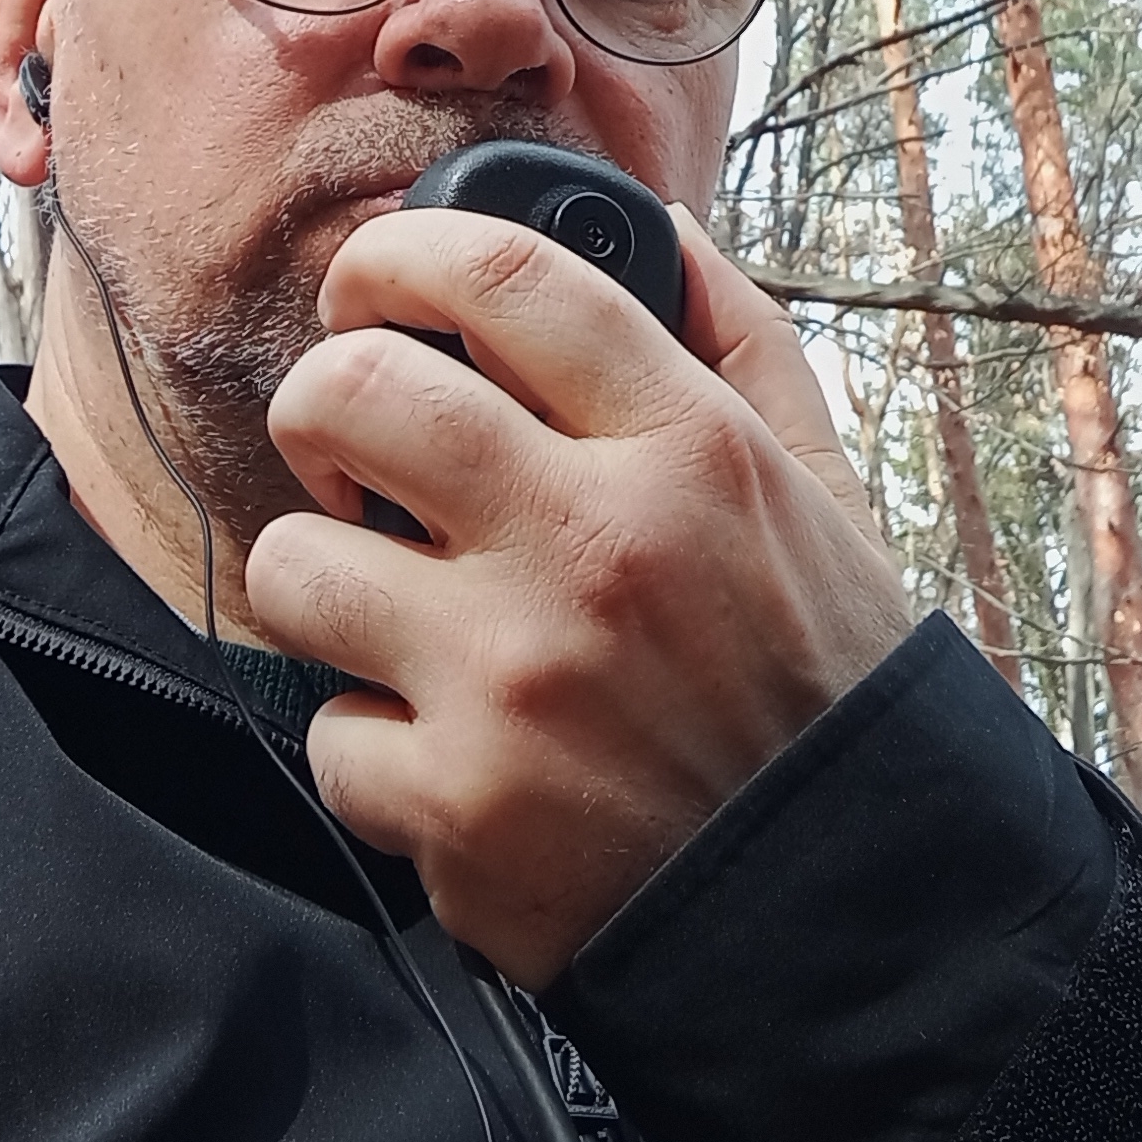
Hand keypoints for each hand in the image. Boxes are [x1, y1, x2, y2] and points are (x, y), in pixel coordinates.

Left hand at [242, 204, 911, 983]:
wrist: (845, 914)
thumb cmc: (826, 691)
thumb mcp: (826, 493)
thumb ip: (742, 344)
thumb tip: (656, 227)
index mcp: (691, 450)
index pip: (502, 278)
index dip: (402, 253)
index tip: (375, 281)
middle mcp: (595, 547)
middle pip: (357, 391)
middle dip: (322, 405)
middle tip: (353, 452)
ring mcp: (514, 681)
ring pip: (297, 562)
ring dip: (325, 581)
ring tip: (391, 611)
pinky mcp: (457, 808)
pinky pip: (327, 731)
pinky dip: (374, 746)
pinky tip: (449, 750)